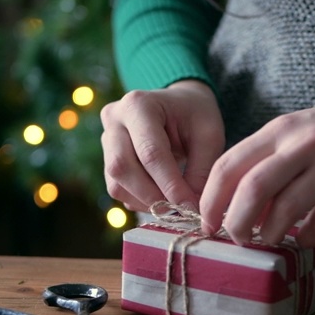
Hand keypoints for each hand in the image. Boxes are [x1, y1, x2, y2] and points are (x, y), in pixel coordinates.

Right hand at [100, 80, 225, 210]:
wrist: (178, 103)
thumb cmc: (195, 115)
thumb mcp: (209, 135)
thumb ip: (200, 171)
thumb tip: (189, 209)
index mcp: (139, 105)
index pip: (150, 152)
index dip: (169, 184)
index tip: (189, 207)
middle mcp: (114, 119)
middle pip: (122, 167)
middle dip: (152, 196)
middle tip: (180, 211)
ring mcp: (106, 138)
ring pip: (116, 183)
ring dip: (145, 201)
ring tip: (173, 205)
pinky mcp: (106, 158)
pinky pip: (117, 188)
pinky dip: (139, 200)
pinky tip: (161, 198)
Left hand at [198, 83, 314, 247]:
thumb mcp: (297, 132)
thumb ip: (266, 159)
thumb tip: (229, 203)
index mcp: (280, 129)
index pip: (229, 166)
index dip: (210, 201)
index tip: (206, 223)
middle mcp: (303, 144)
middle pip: (252, 190)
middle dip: (236, 223)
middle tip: (236, 238)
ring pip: (286, 210)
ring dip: (270, 234)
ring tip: (269, 238)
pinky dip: (306, 238)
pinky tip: (304, 237)